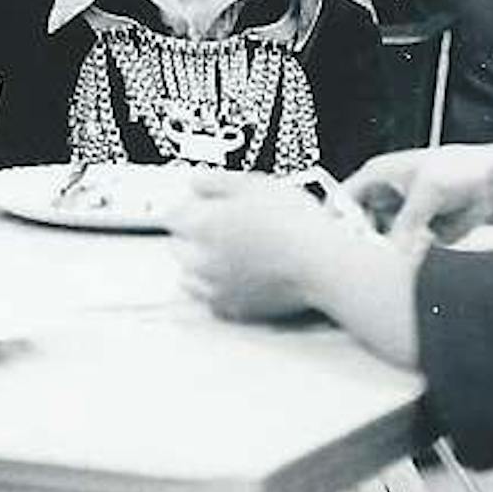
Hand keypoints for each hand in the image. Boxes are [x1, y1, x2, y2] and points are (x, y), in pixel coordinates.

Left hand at [165, 172, 343, 321]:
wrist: (322, 264)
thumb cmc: (294, 223)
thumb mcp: (253, 183)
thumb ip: (216, 181)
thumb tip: (195, 183)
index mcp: (201, 225)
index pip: (170, 217)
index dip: (182, 207)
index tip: (192, 205)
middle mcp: (201, 260)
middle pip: (176, 248)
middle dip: (188, 236)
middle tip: (212, 226)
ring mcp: (216, 288)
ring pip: (189, 278)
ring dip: (197, 265)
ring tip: (222, 254)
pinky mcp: (235, 309)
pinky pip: (211, 301)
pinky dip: (216, 290)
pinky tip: (233, 278)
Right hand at [344, 142, 492, 247]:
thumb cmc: (460, 171)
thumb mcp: (426, 195)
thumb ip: (403, 225)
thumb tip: (388, 255)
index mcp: (377, 176)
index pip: (342, 200)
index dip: (336, 223)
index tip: (338, 249)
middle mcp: (386, 195)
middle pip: (360, 226)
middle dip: (367, 243)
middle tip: (375, 261)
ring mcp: (403, 213)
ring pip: (385, 241)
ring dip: (394, 249)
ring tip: (410, 248)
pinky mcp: (421, 229)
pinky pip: (410, 248)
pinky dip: (418, 250)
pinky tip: (431, 242)